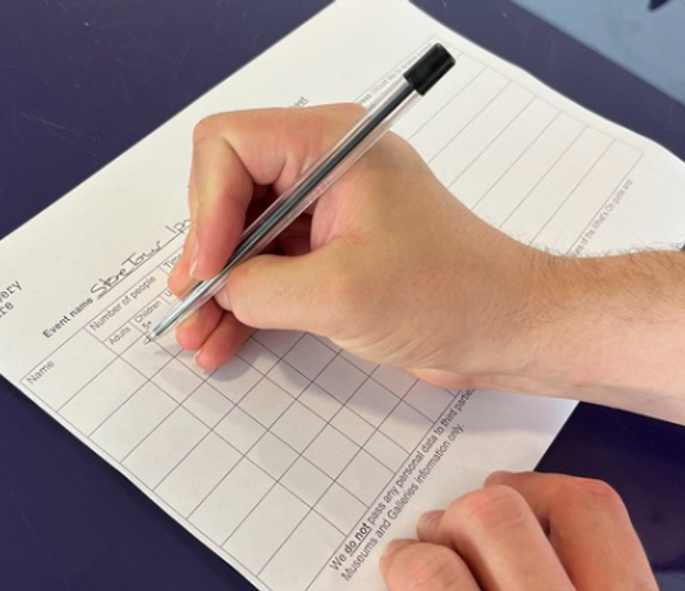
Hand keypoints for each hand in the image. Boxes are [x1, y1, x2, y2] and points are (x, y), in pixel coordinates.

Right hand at [167, 105, 539, 377]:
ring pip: (243, 234)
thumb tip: (216, 289)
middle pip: (228, 190)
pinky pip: (269, 264)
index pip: (230, 146)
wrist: (507, 329)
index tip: (209, 268)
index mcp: (333, 144)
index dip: (205, 206)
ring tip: (196, 335)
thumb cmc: (450, 295)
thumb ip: (260, 288)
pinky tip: (224, 339)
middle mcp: (324, 165)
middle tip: (189, 304)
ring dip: (218, 285)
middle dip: (205, 252)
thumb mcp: (339, 294)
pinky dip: (245, 300)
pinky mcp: (329, 248)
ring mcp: (325, 208)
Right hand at [380, 471, 659, 590]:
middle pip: (492, 517)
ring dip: (512, 498)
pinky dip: (561, 500)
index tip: (400, 560)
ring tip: (487, 517)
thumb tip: (403, 571)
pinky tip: (537, 518)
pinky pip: (604, 514)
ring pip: (566, 499)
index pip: (435, 578)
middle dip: (452, 519)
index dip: (405, 561)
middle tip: (438, 537)